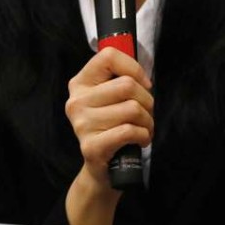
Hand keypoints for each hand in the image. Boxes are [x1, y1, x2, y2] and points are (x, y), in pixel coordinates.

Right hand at [66, 47, 153, 187]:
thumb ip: (121, 80)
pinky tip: (140, 140)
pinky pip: (129, 131)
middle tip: (146, 113)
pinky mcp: (91, 146)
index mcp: (80, 83)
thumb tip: (143, 77)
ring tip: (144, 128)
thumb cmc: (114, 127)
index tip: (143, 84)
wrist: (103, 168)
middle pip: (127, 85)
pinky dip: (143, 135)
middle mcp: (76, 101)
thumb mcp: (113, 99)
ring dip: (148, 121)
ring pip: (132, 109)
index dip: (134, 68)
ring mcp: (81, 124)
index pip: (108, 56)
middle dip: (147, 100)